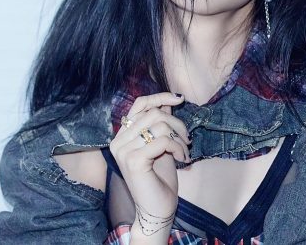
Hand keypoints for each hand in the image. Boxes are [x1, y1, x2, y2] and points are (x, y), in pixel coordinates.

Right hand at [108, 92, 191, 237]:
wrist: (157, 208)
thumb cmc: (159, 178)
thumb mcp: (161, 144)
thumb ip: (160, 124)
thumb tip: (169, 101)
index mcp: (122, 136)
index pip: (139, 104)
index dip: (160, 97)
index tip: (179, 99)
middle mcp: (118, 141)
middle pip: (153, 113)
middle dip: (177, 124)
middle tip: (187, 140)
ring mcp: (124, 150)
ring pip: (159, 125)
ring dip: (179, 138)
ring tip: (184, 152)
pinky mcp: (134, 160)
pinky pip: (162, 141)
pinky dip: (178, 148)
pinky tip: (182, 160)